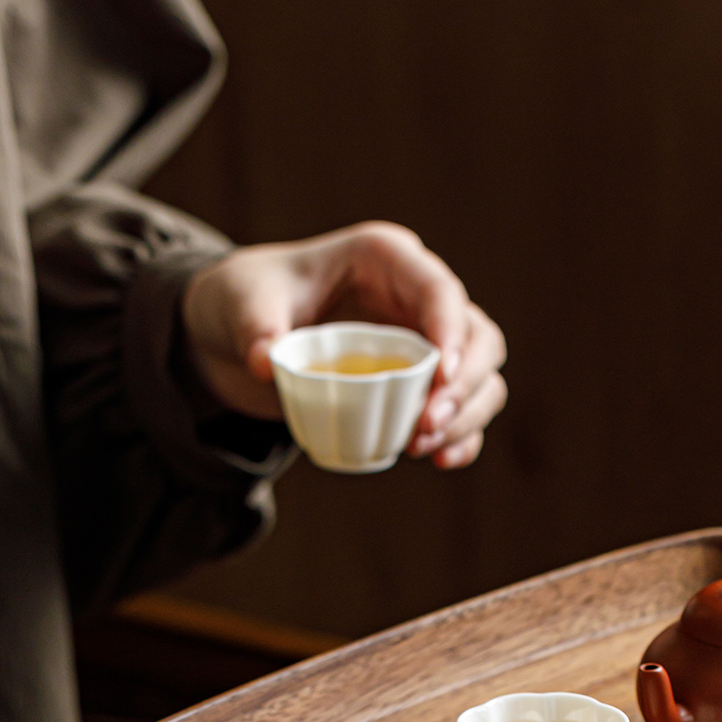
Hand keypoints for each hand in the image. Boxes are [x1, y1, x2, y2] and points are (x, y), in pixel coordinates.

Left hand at [181, 222, 506, 467]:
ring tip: (422, 446)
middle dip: (465, 384)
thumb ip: (255, 327)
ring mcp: (426, 345)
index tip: (439, 376)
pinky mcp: (422, 386)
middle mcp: (418, 300)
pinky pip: (462, 414)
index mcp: (387, 259)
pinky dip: (460, 439)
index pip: (440, 290)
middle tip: (427, 424)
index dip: (451, 331)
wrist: (239, 333)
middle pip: (479, 338)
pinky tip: (440, 461)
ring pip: (482, 379)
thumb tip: (267, 364)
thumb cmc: (250, 298)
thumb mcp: (242, 301)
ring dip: (466, 417)